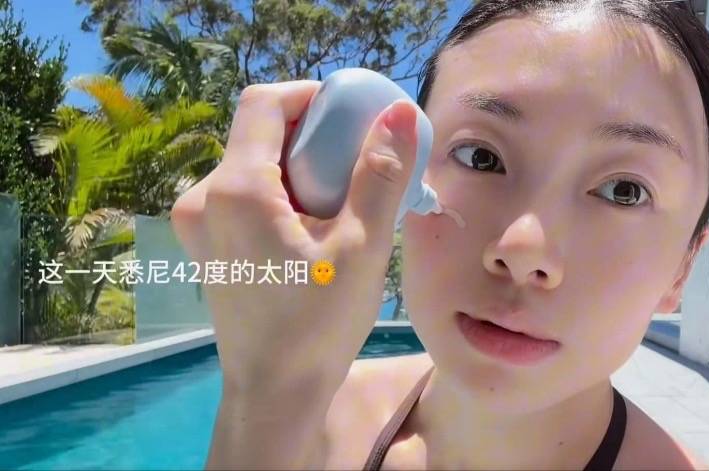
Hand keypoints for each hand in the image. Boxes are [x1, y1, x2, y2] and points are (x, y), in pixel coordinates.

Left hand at [170, 80, 418, 394]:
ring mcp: (197, 222)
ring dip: (299, 166)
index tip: (353, 114)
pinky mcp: (206, 244)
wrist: (275, 393)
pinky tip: (315, 224)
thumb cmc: (318, 326)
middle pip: (258, 134)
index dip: (311, 96)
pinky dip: (282, 192)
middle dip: (312, 135)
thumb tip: (399, 112)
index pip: (263, 103)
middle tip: (359, 161)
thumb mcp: (360, 248)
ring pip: (252, 164)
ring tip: (344, 197)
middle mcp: (202, 197)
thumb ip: (380, 174)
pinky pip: (243, 194)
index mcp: (235, 189)